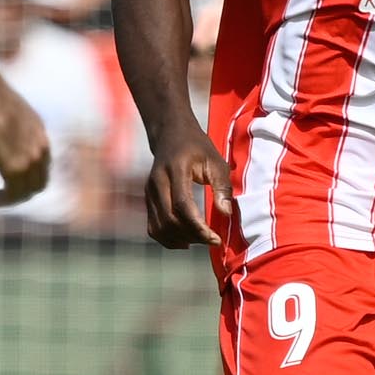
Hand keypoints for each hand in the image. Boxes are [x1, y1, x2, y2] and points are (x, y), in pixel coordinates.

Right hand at [0, 76, 52, 210]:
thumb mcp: (4, 109)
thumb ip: (7, 124)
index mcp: (39, 133)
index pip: (42, 166)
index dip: (26, 177)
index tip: (5, 180)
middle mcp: (40, 147)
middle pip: (38, 183)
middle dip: (19, 193)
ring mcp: (30, 158)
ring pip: (25, 193)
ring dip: (5, 201)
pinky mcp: (14, 166)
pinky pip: (11, 195)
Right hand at [143, 128, 232, 248]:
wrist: (170, 134)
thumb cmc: (197, 147)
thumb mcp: (216, 161)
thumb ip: (222, 186)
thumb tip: (227, 213)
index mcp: (175, 169)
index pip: (182, 205)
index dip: (198, 226)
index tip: (215, 237)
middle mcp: (157, 182)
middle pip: (169, 219)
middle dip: (192, 235)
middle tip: (211, 240)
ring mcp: (149, 192)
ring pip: (159, 227)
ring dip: (180, 239)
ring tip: (200, 239)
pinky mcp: (148, 200)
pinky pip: (153, 227)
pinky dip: (168, 239)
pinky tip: (185, 240)